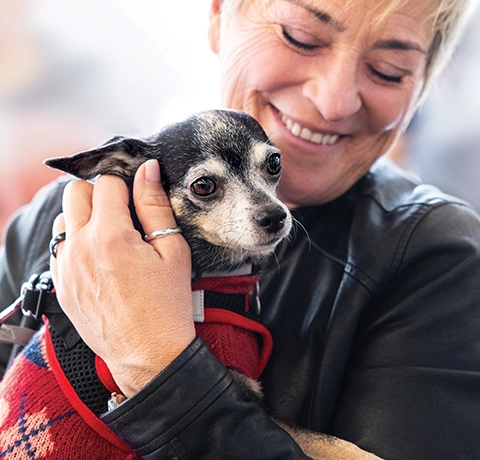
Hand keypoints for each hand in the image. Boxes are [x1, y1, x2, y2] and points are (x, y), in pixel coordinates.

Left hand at [50, 160, 195, 396]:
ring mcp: (66, 267)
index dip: (128, 184)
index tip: (138, 197)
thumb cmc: (166, 305)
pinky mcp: (61, 285)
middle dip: (100, 194)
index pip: (108, 182)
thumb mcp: (173, 251)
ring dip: (84, 217)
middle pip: (76, 191)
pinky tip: (99, 258)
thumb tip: (148, 171)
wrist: (148, 353)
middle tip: (123, 213)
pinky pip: (59, 247)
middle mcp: (80, 248)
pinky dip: (75, 242)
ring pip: (63, 218)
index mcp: (111, 236)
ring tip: (110, 236)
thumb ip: (156, 206)